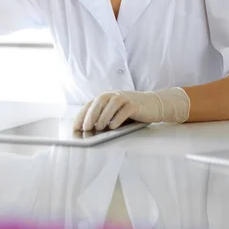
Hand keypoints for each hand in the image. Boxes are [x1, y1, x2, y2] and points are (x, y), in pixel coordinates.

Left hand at [73, 88, 189, 131]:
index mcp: (107, 97)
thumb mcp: (115, 114)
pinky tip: (113, 126)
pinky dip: (118, 118)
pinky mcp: (135, 104)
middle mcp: (114, 95)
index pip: (91, 104)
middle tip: (85, 128)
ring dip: (103, 116)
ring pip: (111, 104)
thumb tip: (90, 132)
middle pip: (99, 101)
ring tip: (99, 128)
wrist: (153, 105)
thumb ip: (104, 119)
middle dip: (90, 115)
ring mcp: (125, 98)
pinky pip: (125, 110)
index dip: (82, 115)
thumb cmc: (131, 112)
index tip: (75, 127)